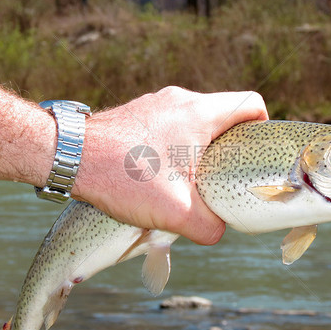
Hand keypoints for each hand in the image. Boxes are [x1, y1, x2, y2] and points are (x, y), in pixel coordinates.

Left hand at [71, 86, 267, 244]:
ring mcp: (155, 103)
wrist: (69, 156)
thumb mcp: (175, 212)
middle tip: (220, 178)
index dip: (261, 129)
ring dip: (199, 148)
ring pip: (194, 122)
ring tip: (188, 180)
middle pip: (223, 115)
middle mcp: (180, 99)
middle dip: (228, 147)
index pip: (251, 105)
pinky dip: (174, 146)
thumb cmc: (124, 177)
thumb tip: (218, 230)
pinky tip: (158, 174)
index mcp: (199, 113)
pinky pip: (169, 125)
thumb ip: (209, 226)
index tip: (251, 156)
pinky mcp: (137, 114)